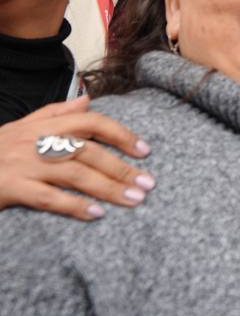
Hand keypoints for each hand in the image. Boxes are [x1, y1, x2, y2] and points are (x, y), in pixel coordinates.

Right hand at [0, 97, 153, 220]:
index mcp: (41, 125)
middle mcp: (34, 141)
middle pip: (88, 151)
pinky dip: (74, 206)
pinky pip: (47, 198)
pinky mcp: (9, 187)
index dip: (121, 134)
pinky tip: (97, 214)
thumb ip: (54, 114)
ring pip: (74, 173)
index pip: (90, 122)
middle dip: (122, 167)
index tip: (145, 150)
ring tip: (134, 200)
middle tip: (149, 183)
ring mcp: (21, 164)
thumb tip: (87, 100)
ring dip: (108, 187)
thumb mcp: (19, 127)